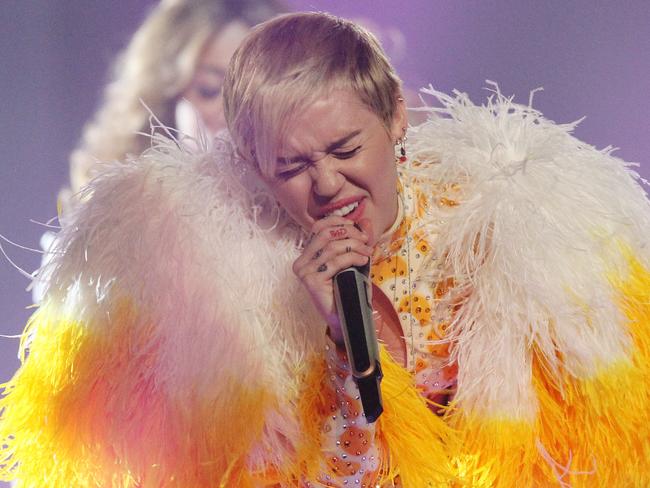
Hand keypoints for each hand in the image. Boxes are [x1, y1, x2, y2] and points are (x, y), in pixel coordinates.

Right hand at [293, 216, 372, 342]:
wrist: (345, 317)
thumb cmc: (348, 289)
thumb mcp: (353, 260)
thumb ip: (357, 241)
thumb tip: (366, 221)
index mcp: (307, 254)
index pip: (318, 227)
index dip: (337, 222)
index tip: (356, 226)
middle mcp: (301, 262)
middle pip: (325, 234)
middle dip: (349, 233)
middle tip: (366, 240)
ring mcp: (304, 272)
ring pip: (331, 247)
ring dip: (354, 246)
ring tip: (367, 252)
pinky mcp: (311, 281)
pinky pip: (335, 262)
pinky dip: (352, 258)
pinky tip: (363, 260)